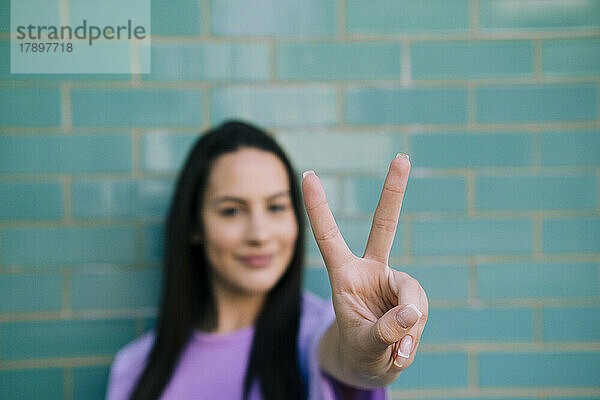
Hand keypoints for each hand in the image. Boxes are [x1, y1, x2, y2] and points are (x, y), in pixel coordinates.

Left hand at [302, 154, 428, 387]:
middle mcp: (370, 270)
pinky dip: (414, 336)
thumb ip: (383, 332)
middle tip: (402, 158)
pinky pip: (421, 312)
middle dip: (393, 192)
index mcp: (344, 274)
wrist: (374, 365)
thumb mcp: (363, 345)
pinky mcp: (412, 297)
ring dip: (407, 326)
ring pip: (412, 294)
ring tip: (396, 350)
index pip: (328, 236)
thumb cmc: (359, 350)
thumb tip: (412, 312)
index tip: (307, 174)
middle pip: (384, 226)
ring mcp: (394, 281)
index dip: (318, 207)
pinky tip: (402, 352)